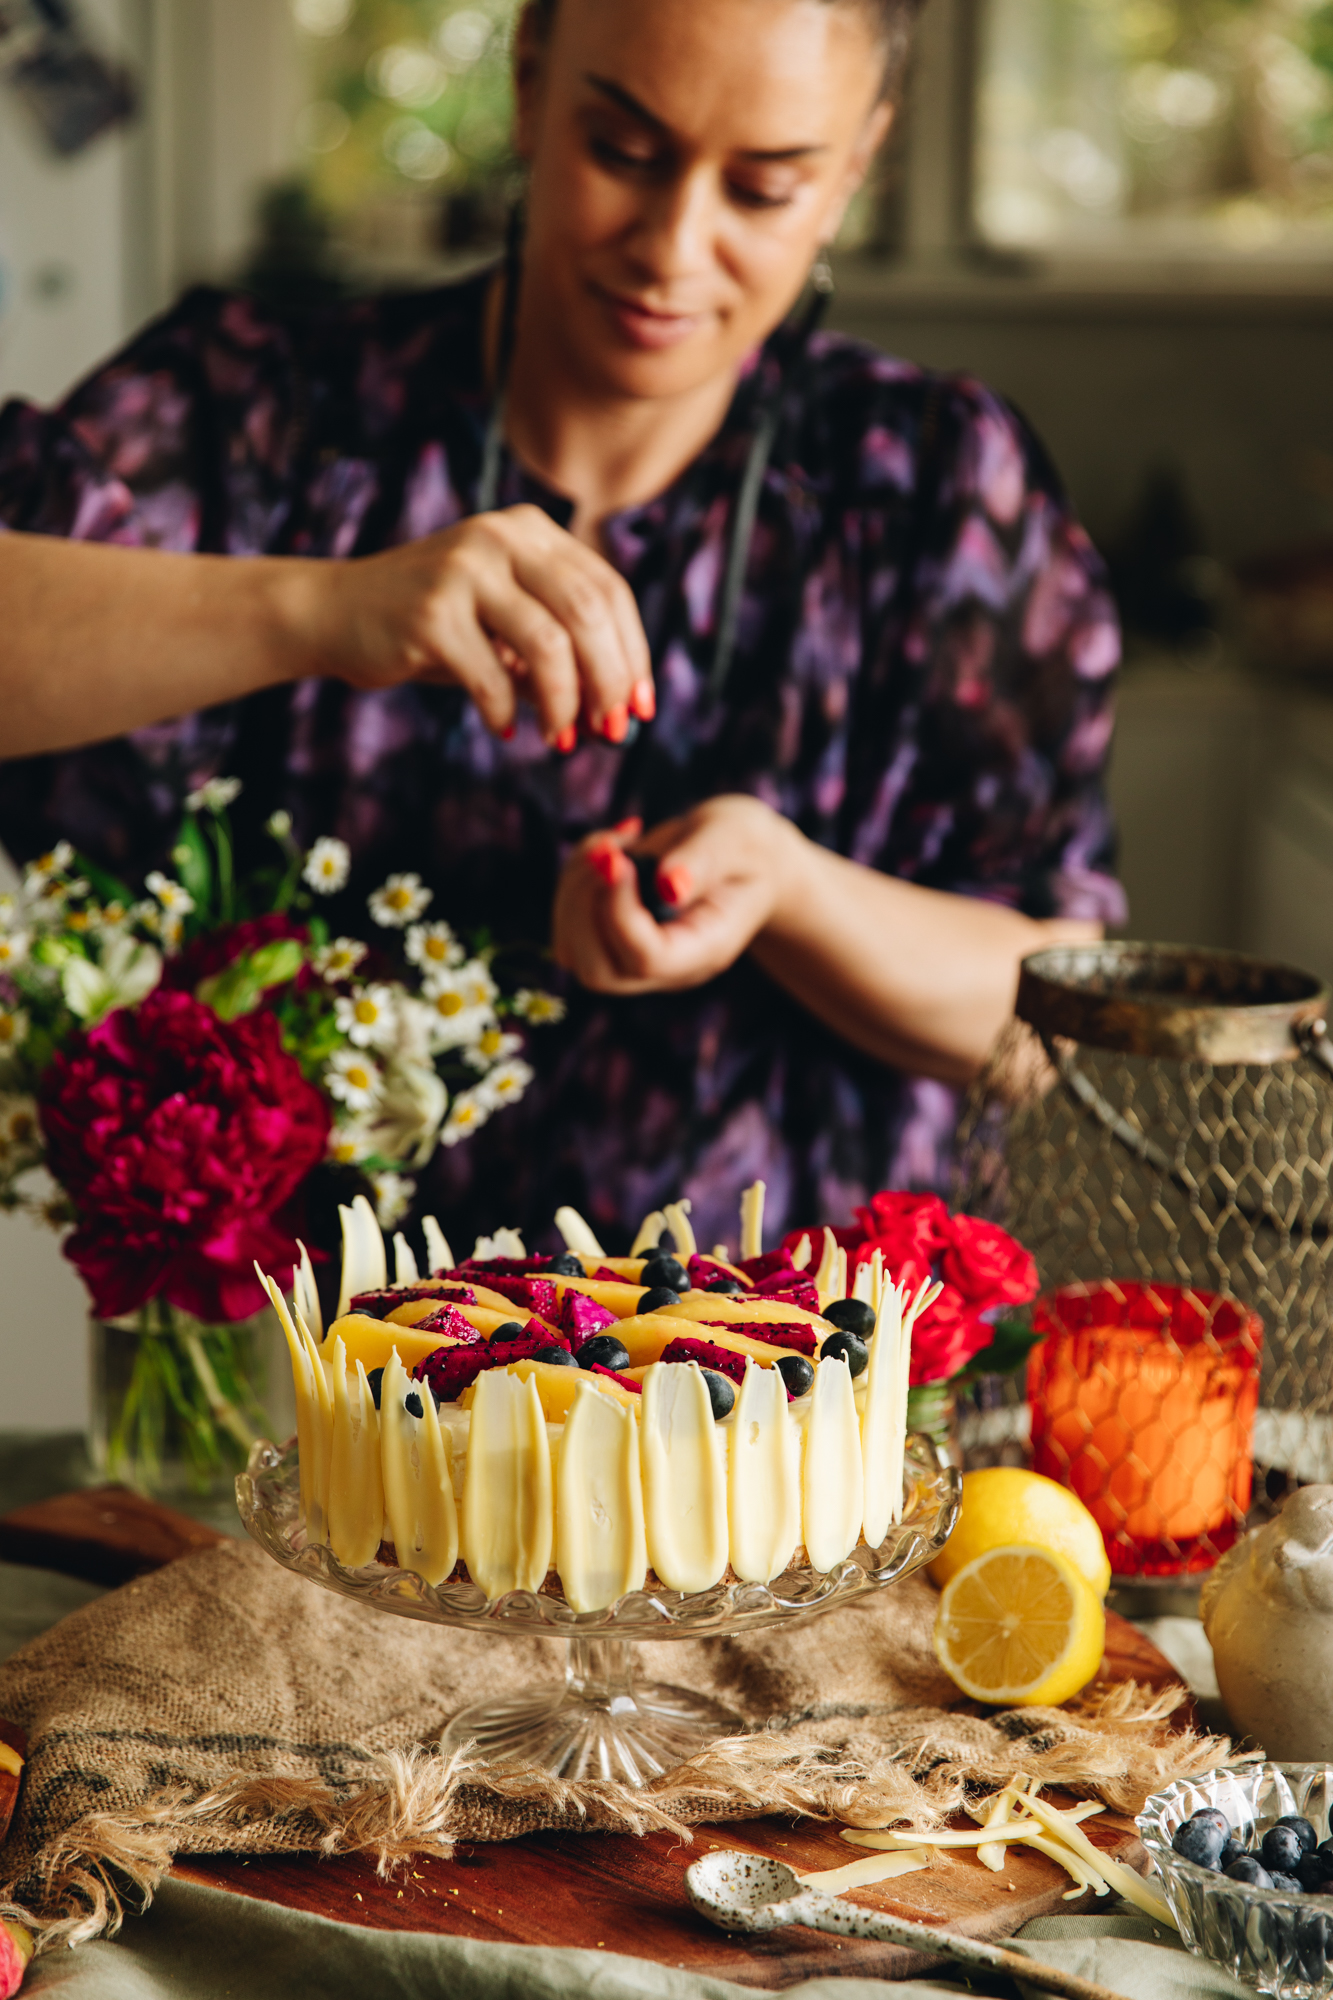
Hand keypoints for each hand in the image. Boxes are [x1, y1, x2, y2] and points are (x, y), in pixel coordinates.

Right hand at [313, 505, 653, 745]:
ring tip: (561, 739)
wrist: (337, 612)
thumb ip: (558, 651)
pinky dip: (508, 712)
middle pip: (589, 611)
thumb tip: (616, 713)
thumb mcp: (505, 625)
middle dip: (609, 681)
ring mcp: (465, 569)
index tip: (640, 708)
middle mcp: (502, 538)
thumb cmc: (435, 627)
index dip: (634, 654)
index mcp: (531, 532)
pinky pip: (492, 676)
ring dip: (563, 703)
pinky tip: (507, 730)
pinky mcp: (431, 612)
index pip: (609, 590)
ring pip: (549, 644)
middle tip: (611, 731)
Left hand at [552, 796, 799, 993]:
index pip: (646, 960)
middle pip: (598, 971)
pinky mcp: (610, 936)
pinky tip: (608, 846)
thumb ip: (704, 862)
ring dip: (573, 889)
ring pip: (572, 949)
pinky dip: (571, 879)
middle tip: (610, 850)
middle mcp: (666, 968)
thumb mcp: (736, 840)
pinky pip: (567, 923)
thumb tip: (668, 887)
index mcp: (704, 950)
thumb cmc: (744, 848)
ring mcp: (634, 957)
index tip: (620, 859)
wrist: (743, 858)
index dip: (619, 912)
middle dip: (586, 905)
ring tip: (612, 842)